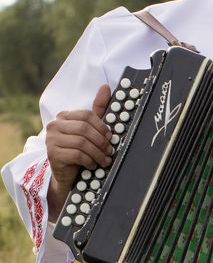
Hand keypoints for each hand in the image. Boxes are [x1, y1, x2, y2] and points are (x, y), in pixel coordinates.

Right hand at [45, 84, 113, 212]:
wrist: (66, 174)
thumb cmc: (79, 151)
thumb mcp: (90, 130)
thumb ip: (97, 110)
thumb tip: (105, 87)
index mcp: (64, 117)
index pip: (87, 115)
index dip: (102, 126)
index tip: (110, 137)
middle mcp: (54, 126)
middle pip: (85, 128)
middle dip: (101, 141)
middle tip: (110, 151)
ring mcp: (51, 140)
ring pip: (82, 142)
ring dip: (97, 153)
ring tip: (104, 160)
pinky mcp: (53, 154)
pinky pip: (77, 155)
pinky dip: (89, 161)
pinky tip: (93, 165)